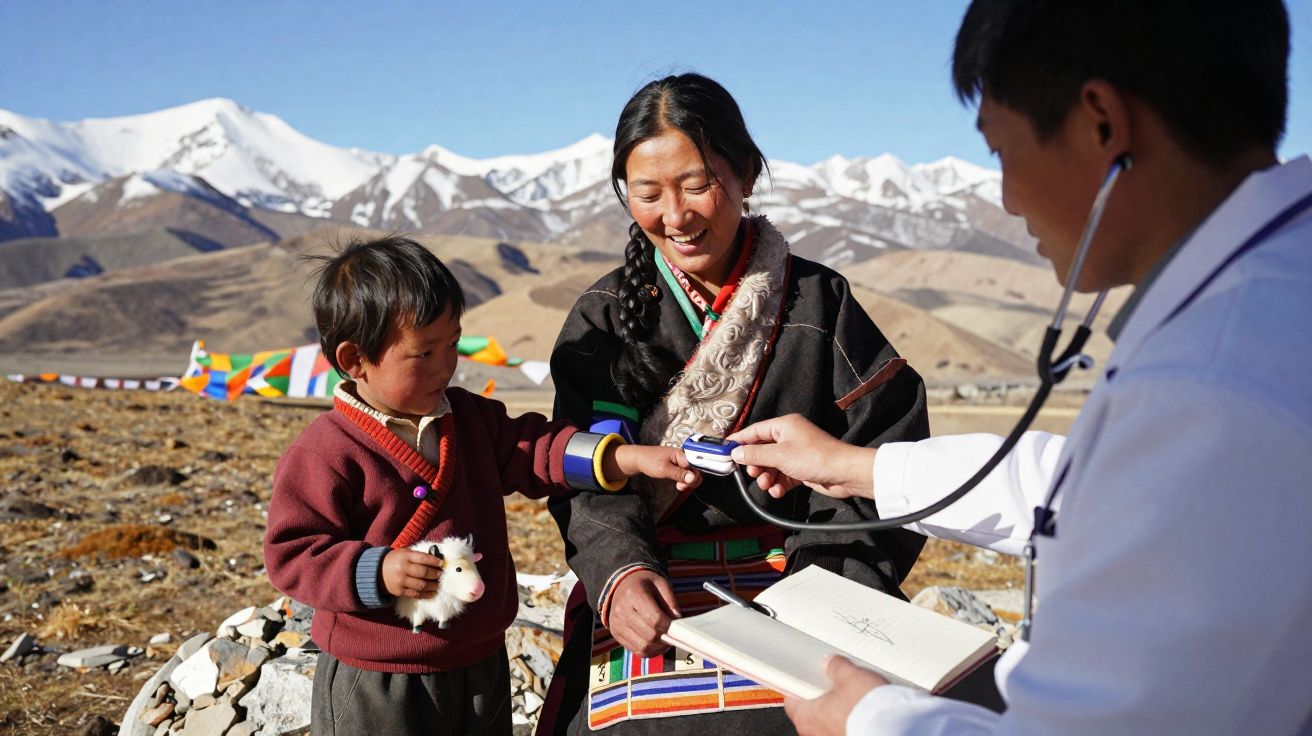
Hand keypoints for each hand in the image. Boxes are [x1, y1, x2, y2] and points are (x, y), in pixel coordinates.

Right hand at [381, 547, 442, 598]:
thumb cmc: (394, 560)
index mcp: (405, 557)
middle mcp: (403, 569)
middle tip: (441, 575)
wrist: (377, 572)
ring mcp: (401, 581)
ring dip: (432, 586)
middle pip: (423, 572)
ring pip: (421, 585)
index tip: (442, 563)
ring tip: (438, 585)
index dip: (434, 561)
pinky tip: (432, 593)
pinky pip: (415, 594)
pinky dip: (425, 595)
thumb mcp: (403, 552)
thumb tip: (435, 558)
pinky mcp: (399, 591)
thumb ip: (417, 555)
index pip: (423, 558)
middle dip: (435, 574)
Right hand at [606, 570, 679, 656]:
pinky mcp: (616, 634)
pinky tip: (657, 643)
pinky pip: (636, 650)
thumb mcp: (661, 584)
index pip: (654, 618)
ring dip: (659, 647)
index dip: (669, 626)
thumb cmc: (644, 585)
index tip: (677, 627)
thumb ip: (671, 602)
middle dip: (665, 637)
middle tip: (674, 635)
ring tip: (666, 640)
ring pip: (643, 646)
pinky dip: (650, 651)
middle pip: (649, 635)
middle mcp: (621, 610)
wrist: (622, 585)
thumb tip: (677, 622)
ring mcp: (617, 624)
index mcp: (633, 594)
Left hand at [608, 444, 701, 491]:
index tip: (687, 485)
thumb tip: (693, 478)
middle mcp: (684, 456)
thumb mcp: (664, 469)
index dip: (695, 477)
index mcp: (682, 454)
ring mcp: (681, 461)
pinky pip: (686, 474)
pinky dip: (684, 480)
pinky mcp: (678, 466)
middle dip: (692, 480)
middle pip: (696, 470)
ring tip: (679, 486)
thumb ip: (679, 474)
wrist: (638, 459)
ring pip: (692, 473)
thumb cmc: (649, 461)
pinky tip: (679, 485)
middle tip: (681, 487)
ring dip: (688, 482)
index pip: (697, 466)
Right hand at [727, 414, 874, 499]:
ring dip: (766, 477)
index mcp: (784, 426)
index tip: (724, 450)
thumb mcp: (780, 456)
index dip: (739, 441)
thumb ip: (755, 454)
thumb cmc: (814, 457)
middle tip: (752, 474)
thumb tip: (735, 453)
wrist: (844, 474)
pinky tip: (778, 491)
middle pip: (762, 450)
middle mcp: (790, 437)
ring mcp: (796, 454)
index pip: (755, 431)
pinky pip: (783, 476)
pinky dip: (778, 484)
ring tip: (766, 485)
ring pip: (772, 465)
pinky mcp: (802, 469)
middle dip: (756, 464)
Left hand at [784, 656, 887, 735]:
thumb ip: (836, 667)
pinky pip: (846, 727)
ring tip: (857, 695)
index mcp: (806, 716)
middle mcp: (816, 733)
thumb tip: (831, 663)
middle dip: (824, 695)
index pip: (792, 698)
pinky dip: (852, 720)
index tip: (804, 675)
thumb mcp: (850, 676)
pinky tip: (866, 710)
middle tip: (836, 681)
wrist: (893, 731)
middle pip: (813, 709)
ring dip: (840, 709)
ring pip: (831, 720)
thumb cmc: (866, 710)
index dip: (798, 684)